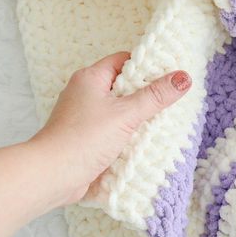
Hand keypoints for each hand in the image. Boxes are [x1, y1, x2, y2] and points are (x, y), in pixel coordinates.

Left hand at [29, 51, 191, 207]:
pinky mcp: (87, 138)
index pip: (123, 61)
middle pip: (124, 86)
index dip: (147, 66)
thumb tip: (183, 78)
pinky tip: (146, 140)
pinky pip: (114, 129)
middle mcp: (85, 94)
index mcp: (90, 78)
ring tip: (165, 120)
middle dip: (147, 94)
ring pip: (119, 109)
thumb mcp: (126, 114)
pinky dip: (129, 133)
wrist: (52, 175)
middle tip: (172, 99)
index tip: (170, 75)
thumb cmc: (83, 138)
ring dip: (139, 117)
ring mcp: (85, 117)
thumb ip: (155, 96)